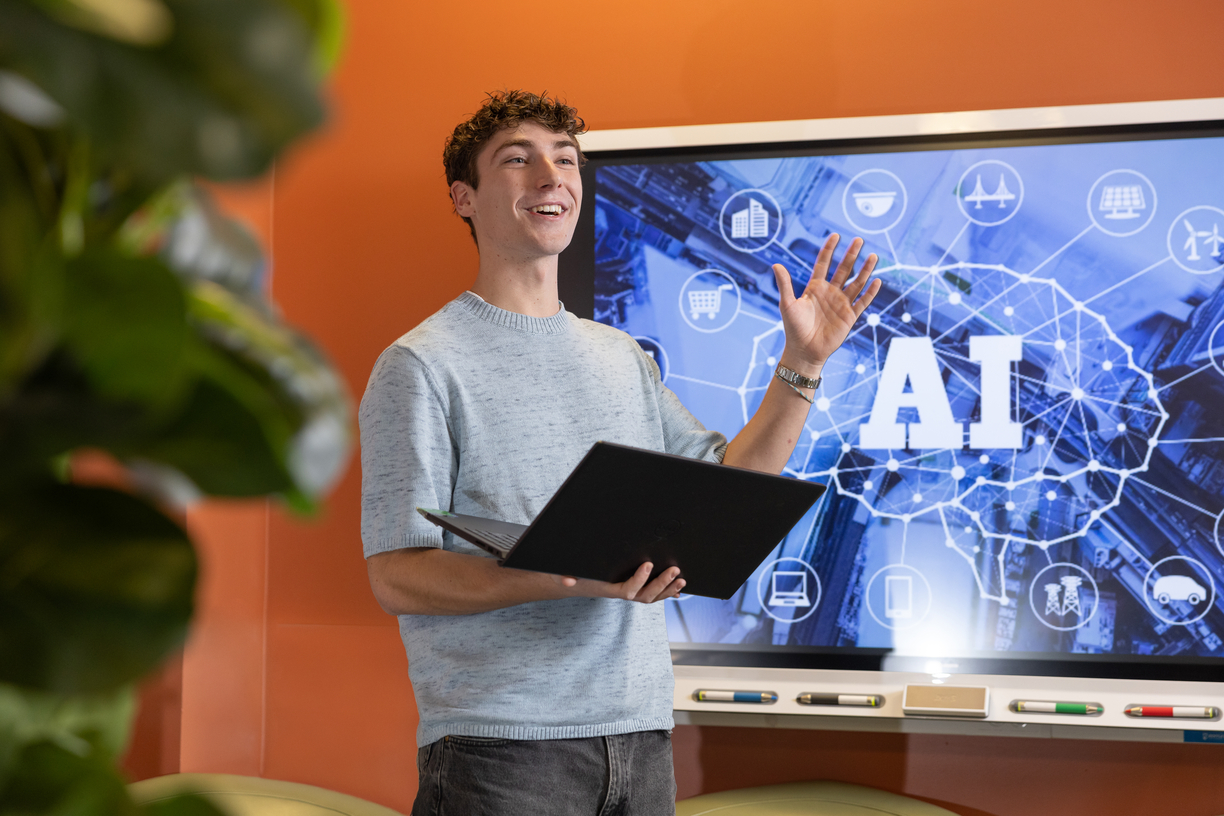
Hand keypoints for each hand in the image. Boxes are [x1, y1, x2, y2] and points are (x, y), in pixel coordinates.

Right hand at [552, 562, 685, 603]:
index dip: (639, 579)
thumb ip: (565, 577)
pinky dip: (666, 593)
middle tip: (675, 570)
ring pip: (652, 597)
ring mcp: (629, 593)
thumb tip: (566, 581)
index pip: (628, 590)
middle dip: (661, 584)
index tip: (648, 564)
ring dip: (668, 589)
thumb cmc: (571, 577)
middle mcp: (621, 594)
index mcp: (609, 590)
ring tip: (682, 579)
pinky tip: (677, 589)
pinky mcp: (633, 590)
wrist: (574, 582)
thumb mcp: (564, 574)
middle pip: (646, 596)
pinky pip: (652, 595)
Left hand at [771, 234, 880, 370]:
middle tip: (859, 240)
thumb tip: (776, 265)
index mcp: (815, 287)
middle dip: (851, 255)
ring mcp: (841, 303)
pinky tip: (877, 281)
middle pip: (843, 269)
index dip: (829, 250)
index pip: (823, 263)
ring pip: (856, 283)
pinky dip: (870, 292)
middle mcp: (830, 292)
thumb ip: (785, 284)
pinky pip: (862, 301)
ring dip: (865, 270)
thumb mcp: (787, 304)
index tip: (835, 235)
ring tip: (873, 256)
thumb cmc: (793, 328)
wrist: (804, 351)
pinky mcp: (850, 316)